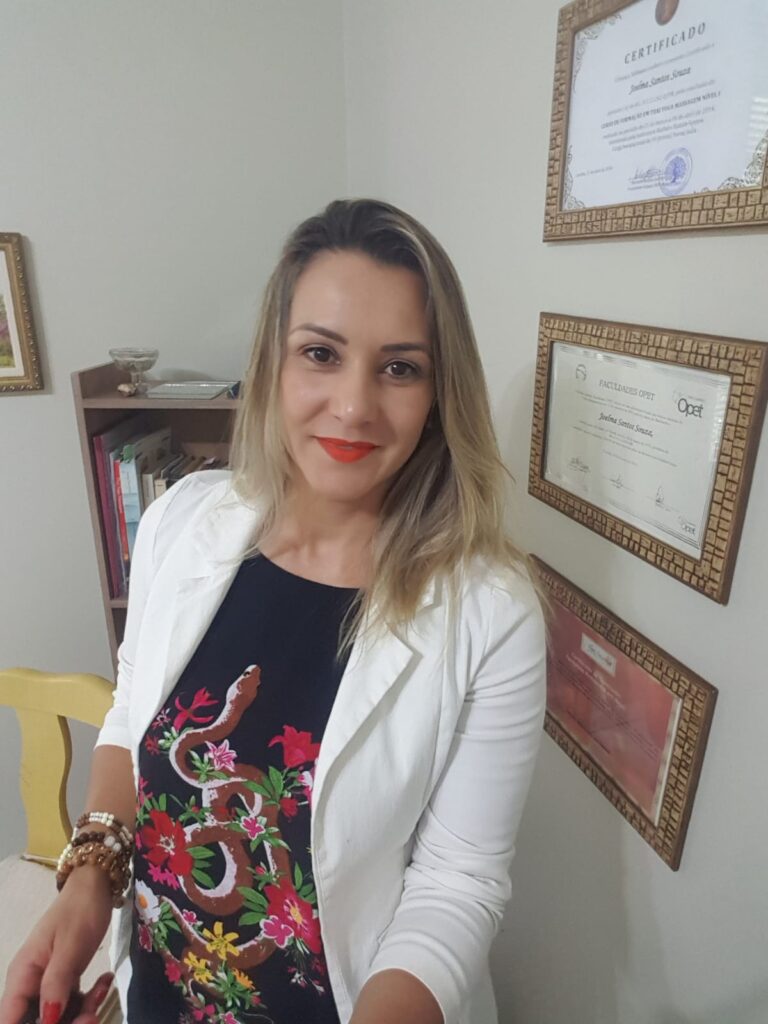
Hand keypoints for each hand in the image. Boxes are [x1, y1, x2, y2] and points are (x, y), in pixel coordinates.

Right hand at [0, 867, 113, 1023]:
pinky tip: (104, 982)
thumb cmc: (80, 910)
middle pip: (36, 1022)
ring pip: (56, 1017)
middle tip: (92, 1015)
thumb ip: (56, 984)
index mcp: (22, 976)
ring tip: (102, 990)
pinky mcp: (63, 982)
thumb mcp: (70, 946)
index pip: (9, 1020)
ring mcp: (46, 984)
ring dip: (80, 1013)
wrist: (95, 886)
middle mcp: (29, 985)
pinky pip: (70, 1005)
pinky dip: (88, 1001)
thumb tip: (47, 1020)